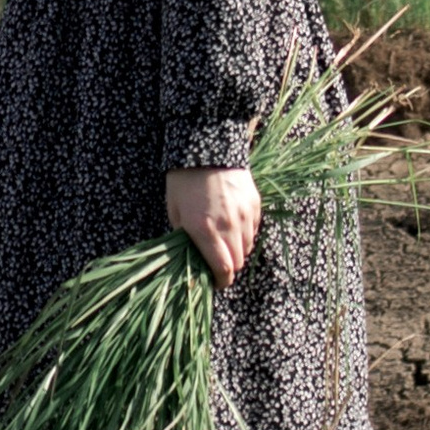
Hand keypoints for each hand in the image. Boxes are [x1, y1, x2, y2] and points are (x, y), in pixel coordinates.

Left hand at [167, 163, 261, 287]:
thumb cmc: (183, 180)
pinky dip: (245, 234)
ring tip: (224, 241)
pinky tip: (233, 225)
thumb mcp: (175, 211)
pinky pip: (254, 230)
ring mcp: (244, 215)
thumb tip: (191, 258)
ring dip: (237, 251)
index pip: (222, 268)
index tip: (215, 283)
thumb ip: (184, 238)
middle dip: (227, 267)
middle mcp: (228, 225)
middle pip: (237, 262)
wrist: (206, 147)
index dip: (220, 282)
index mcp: (204, 230)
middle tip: (217, 261)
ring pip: (247, 248)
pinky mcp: (255, 204)